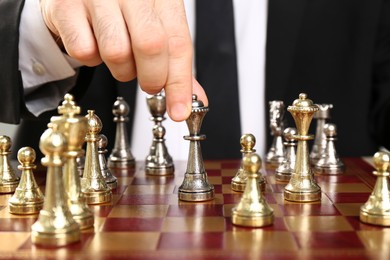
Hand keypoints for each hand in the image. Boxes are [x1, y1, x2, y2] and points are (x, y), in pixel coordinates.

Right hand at [40, 0, 206, 120]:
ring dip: (121, 69)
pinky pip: (84, 51)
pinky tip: (94, 43)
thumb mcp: (155, 25)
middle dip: (152, 78)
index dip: (180, 82)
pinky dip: (91, 59)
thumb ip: (172, 61)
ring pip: (116, 52)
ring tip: (121, 56)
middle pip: (150, 46)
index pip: (178, 42)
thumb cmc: (122, 9)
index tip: (178, 110)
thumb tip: (188, 102)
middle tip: (150, 83)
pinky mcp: (65, 6)